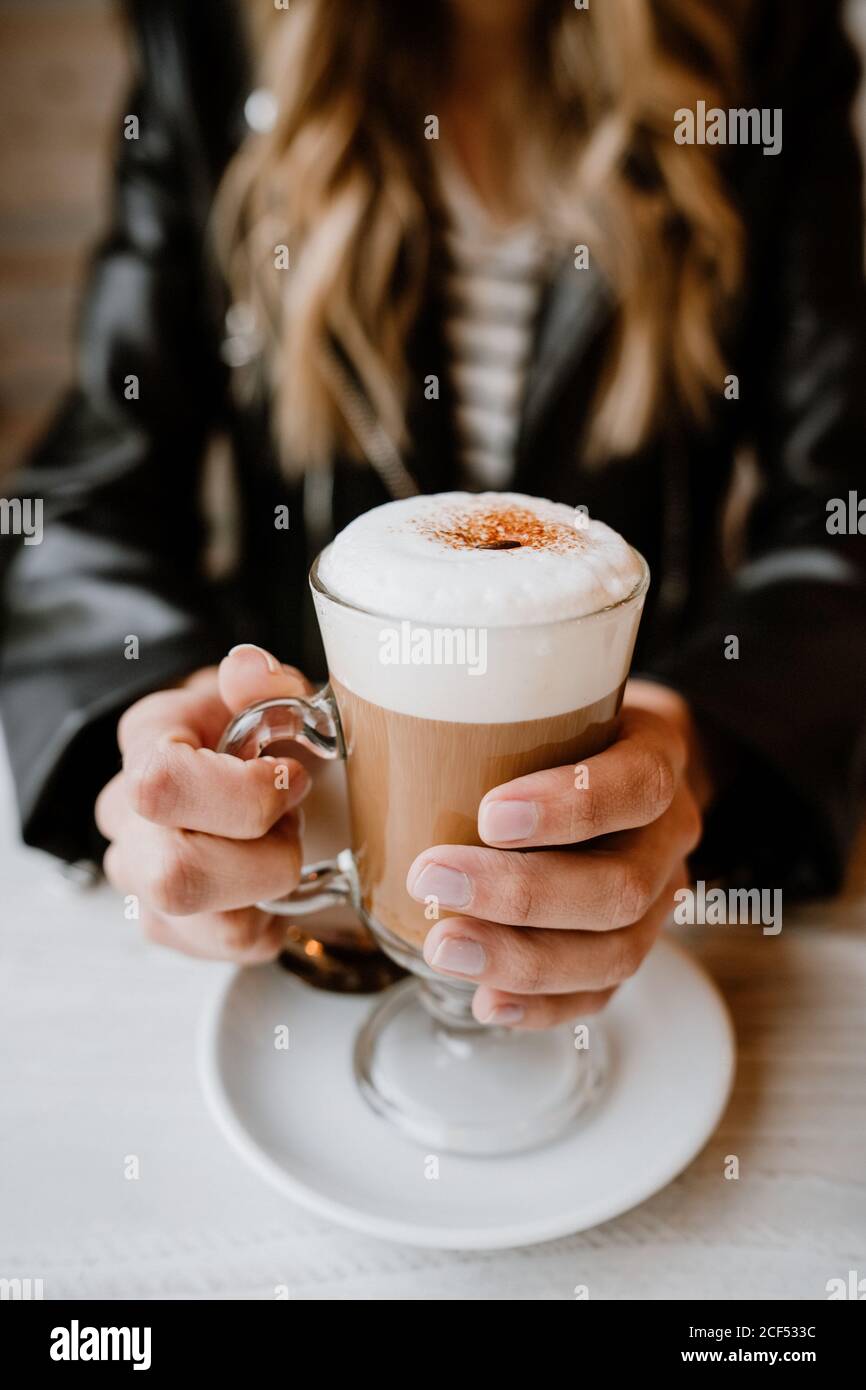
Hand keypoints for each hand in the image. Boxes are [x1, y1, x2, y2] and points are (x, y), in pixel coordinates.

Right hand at [96, 645, 312, 961]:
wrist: (262, 775)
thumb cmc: (267, 737)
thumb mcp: (280, 695)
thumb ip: (271, 684)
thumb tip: (248, 668)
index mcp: (148, 740)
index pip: (161, 785)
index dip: (244, 795)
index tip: (292, 779)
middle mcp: (125, 811)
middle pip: (174, 874)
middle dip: (264, 860)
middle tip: (293, 825)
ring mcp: (137, 873)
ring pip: (201, 921)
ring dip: (267, 889)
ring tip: (280, 850)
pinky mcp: (163, 923)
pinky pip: (221, 945)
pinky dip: (268, 922)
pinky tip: (273, 885)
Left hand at [406, 680, 710, 1028]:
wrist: (616, 759)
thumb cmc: (562, 724)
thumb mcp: (543, 693)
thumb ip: (483, 706)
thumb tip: (358, 717)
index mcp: (656, 757)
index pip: (638, 786)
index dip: (571, 806)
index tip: (490, 814)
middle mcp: (668, 833)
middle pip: (621, 885)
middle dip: (521, 895)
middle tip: (435, 878)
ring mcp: (658, 897)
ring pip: (616, 951)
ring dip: (524, 958)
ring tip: (444, 948)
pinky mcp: (632, 944)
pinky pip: (600, 992)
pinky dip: (542, 1003)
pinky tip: (487, 1000)